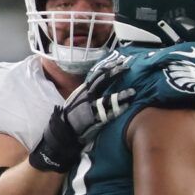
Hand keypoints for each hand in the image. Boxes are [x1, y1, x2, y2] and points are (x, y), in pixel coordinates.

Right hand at [28, 52, 133, 171]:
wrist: (61, 133)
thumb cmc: (69, 117)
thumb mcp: (76, 101)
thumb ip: (88, 93)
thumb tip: (98, 86)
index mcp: (82, 91)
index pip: (96, 76)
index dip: (107, 68)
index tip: (117, 61)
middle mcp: (85, 97)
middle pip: (101, 82)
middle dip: (114, 74)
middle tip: (127, 67)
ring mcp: (90, 108)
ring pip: (107, 99)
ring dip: (121, 95)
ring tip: (133, 92)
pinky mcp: (93, 120)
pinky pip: (108, 114)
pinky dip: (118, 110)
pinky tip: (127, 107)